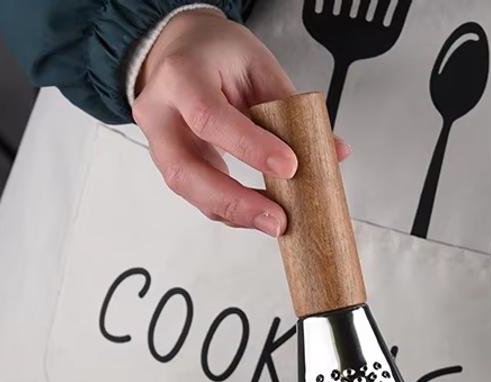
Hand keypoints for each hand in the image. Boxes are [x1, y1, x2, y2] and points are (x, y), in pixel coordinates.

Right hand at [133, 9, 349, 234]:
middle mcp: (160, 112)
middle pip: (186, 170)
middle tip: (276, 219)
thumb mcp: (257, 66)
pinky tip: (258, 213)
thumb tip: (333, 151)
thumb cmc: (217, 55)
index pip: (210, 117)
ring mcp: (158, 142)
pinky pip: (197, 195)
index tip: (289, 167)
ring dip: (233, 212)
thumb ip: (291, 107)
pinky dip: (230, 209)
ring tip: (274, 222)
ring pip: (188, 190)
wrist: (180, 50)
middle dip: (234, 201)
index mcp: (181, 75)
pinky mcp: (170, 164)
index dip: (250, 147)